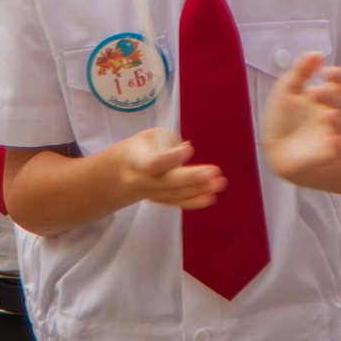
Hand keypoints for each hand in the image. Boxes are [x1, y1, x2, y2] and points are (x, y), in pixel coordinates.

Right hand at [107, 125, 224, 209]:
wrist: (121, 174)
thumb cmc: (140, 149)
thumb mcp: (148, 136)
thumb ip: (167, 140)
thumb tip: (184, 150)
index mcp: (137, 161)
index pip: (154, 162)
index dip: (171, 157)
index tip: (189, 149)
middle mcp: (143, 181)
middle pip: (167, 182)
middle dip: (191, 178)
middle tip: (213, 173)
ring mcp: (151, 194)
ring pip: (175, 194)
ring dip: (199, 190)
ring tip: (219, 183)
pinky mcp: (160, 201)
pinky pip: (177, 203)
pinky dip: (194, 202)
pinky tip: (211, 197)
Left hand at [261, 53, 340, 180]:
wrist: (274, 148)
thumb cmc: (283, 117)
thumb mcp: (287, 89)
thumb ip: (301, 71)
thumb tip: (316, 53)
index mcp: (325, 95)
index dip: (340, 76)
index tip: (326, 71)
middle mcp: (332, 112)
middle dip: (331, 96)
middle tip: (314, 92)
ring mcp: (331, 132)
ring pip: (340, 124)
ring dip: (335, 118)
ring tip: (327, 114)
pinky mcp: (327, 152)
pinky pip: (338, 149)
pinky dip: (338, 145)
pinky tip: (334, 140)